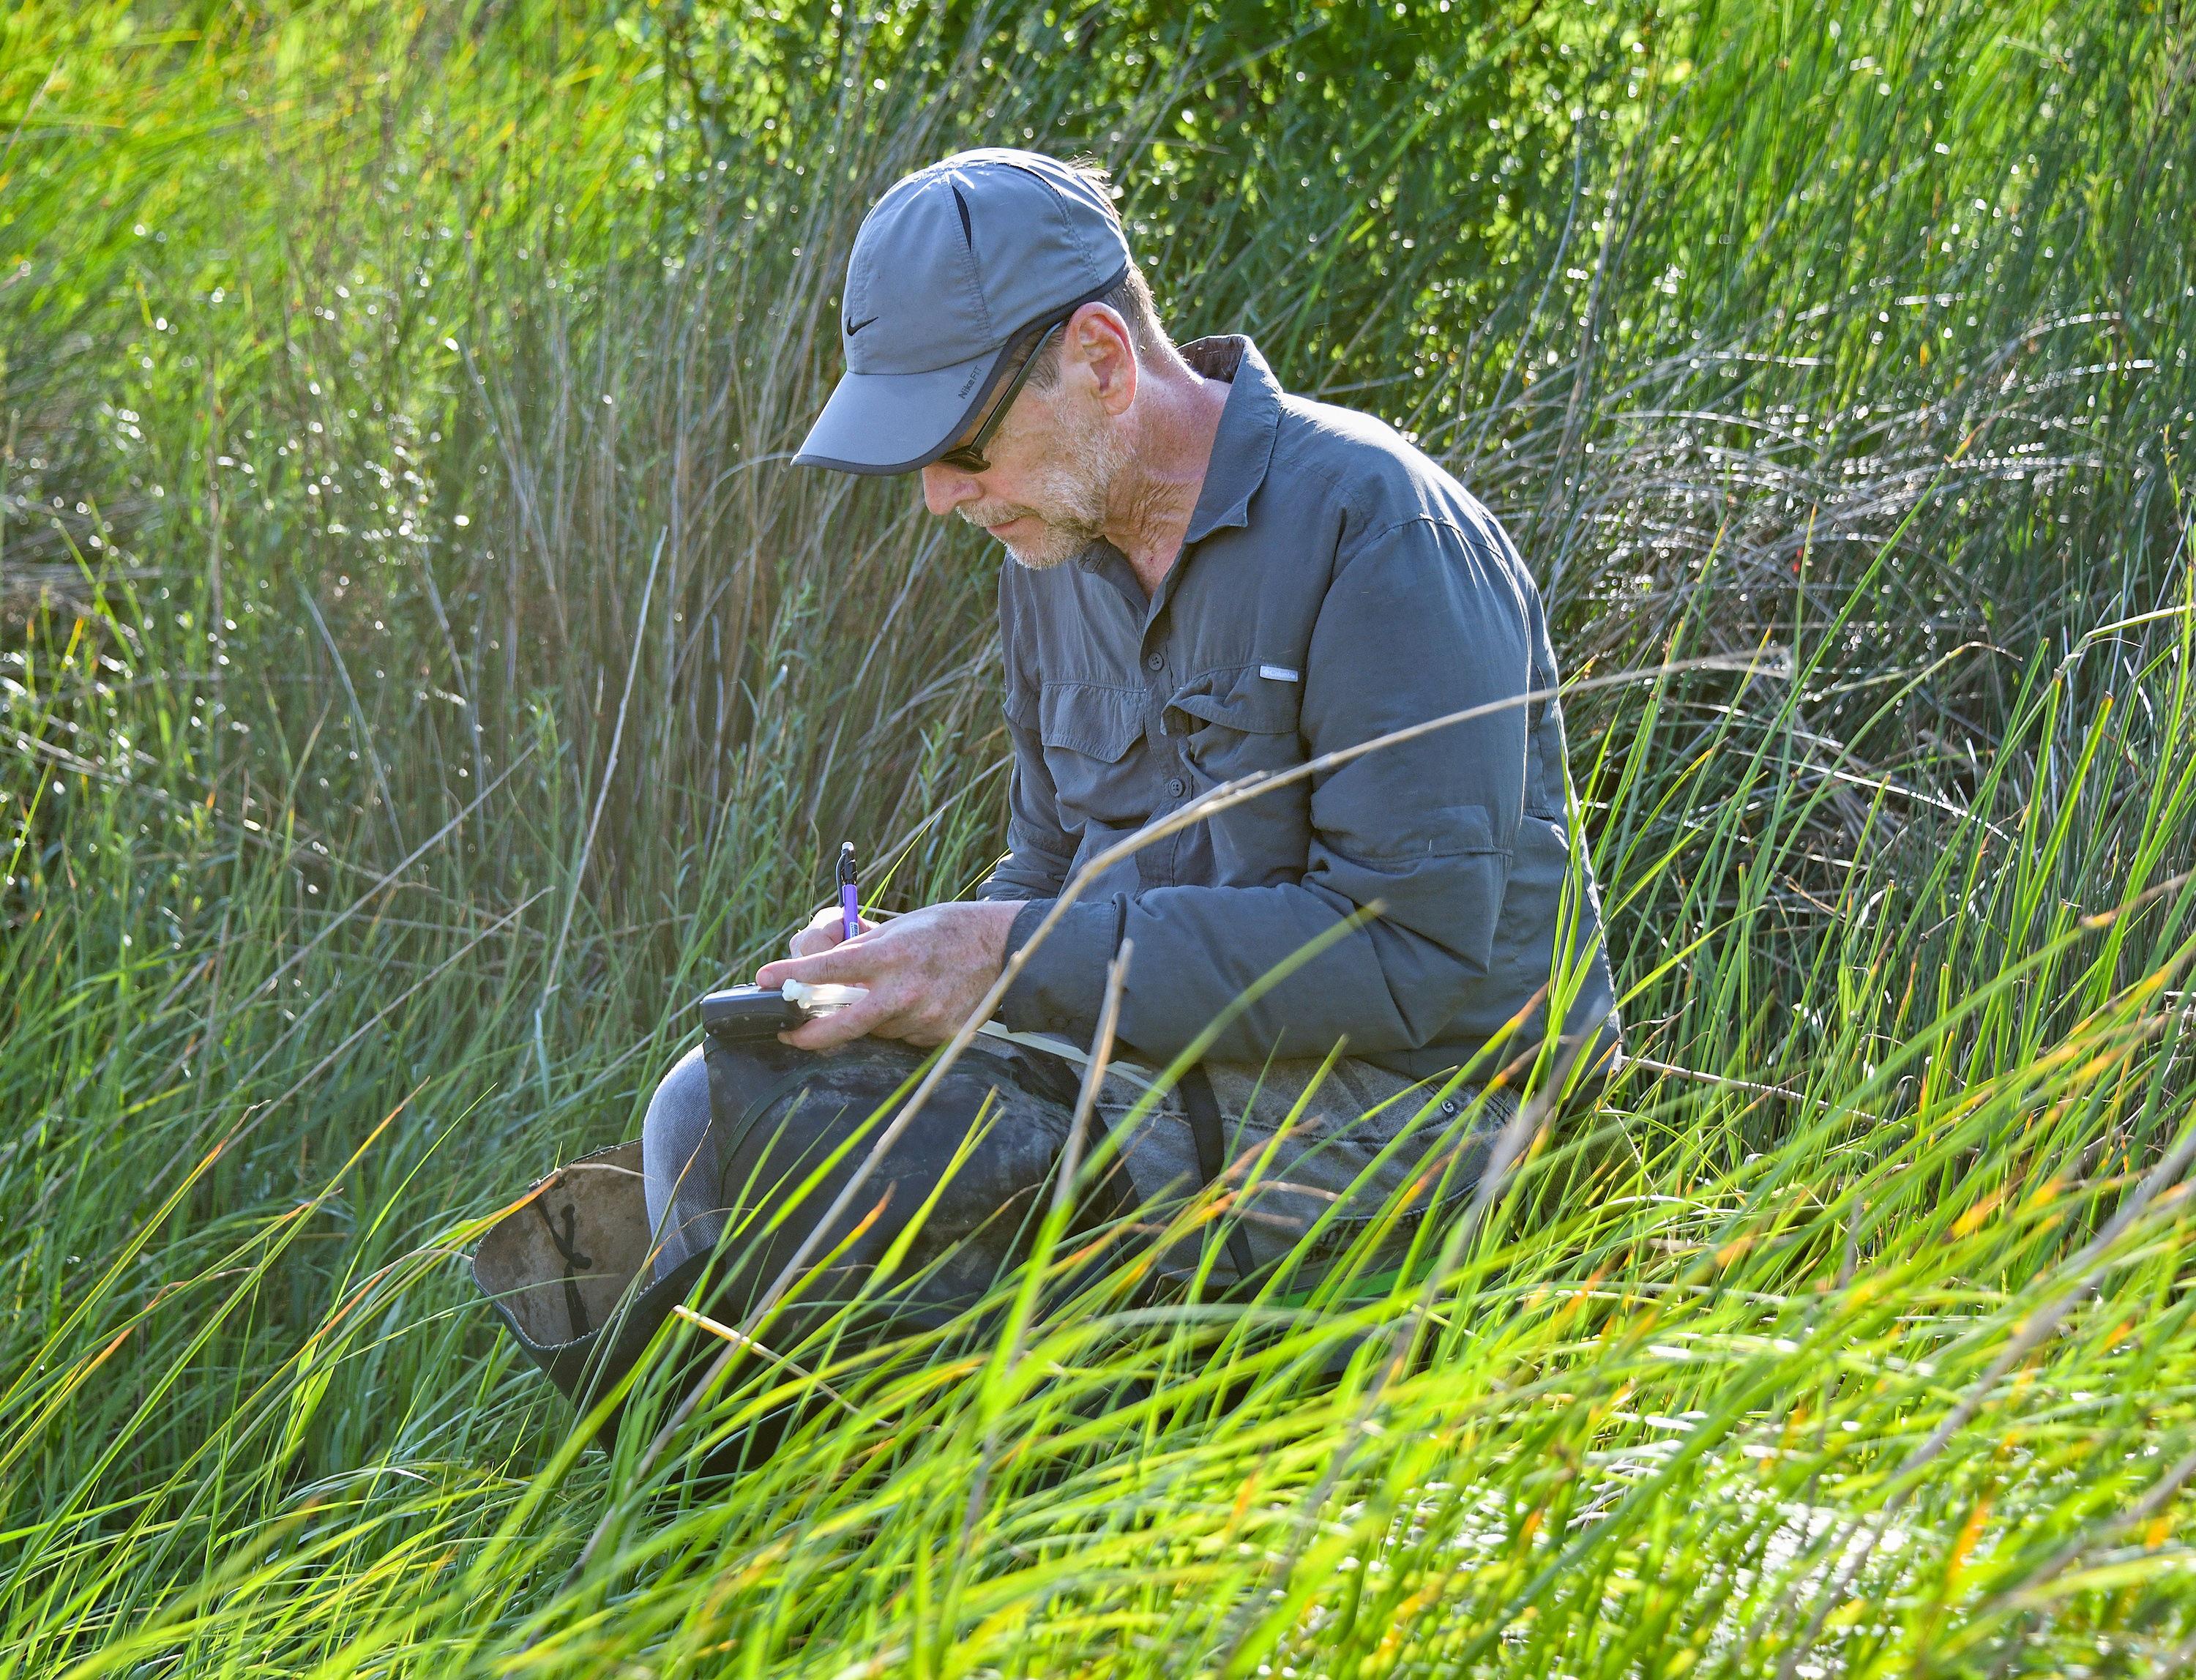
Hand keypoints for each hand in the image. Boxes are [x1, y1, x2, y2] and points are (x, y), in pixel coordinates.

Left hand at [756, 900, 1023, 1050]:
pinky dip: (900, 1024)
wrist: (1005, 947)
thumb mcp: (901, 926)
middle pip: (842, 1026)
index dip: (789, 977)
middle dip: (809, 1035)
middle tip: (788, 1034)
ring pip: (876, 1031)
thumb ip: (863, 949)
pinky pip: (904, 1037)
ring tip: (892, 994)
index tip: (763, 980)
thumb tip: (825, 962)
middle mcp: (903, 991)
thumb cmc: (949, 928)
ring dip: (869, 1019)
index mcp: (889, 955)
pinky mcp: (940, 1036)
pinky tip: (917, 1003)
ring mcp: (922, 1018)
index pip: (826, 970)